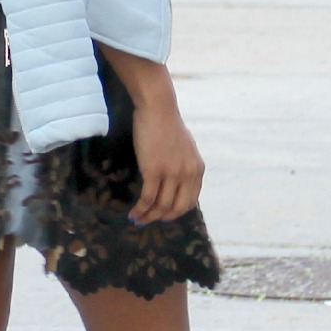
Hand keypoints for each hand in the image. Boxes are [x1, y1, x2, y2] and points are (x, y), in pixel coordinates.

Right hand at [126, 96, 203, 223]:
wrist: (157, 108)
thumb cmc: (167, 124)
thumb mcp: (185, 148)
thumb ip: (184, 166)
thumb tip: (176, 182)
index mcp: (197, 169)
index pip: (191, 201)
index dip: (176, 212)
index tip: (164, 215)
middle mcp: (188, 174)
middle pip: (177, 208)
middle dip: (162, 218)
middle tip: (149, 221)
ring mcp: (172, 173)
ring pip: (161, 205)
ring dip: (148, 217)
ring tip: (137, 220)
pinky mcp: (154, 170)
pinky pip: (148, 198)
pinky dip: (140, 209)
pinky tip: (133, 213)